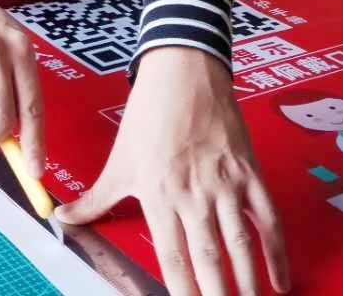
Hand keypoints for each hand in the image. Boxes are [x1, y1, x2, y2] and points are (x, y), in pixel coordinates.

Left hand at [54, 47, 289, 295]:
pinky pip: (267, 218)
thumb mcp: (119, 160)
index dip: (182, 292)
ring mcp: (225, 182)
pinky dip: (277, 251)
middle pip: (210, 259)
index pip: (172, 258)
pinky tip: (281, 279)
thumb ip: (94, 198)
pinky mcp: (249, 170)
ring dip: (249, 282)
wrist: (183, 69)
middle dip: (219, 295)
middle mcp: (194, 194)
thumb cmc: (149, 112)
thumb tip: (62, 218)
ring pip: (241, 244)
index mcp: (159, 195)